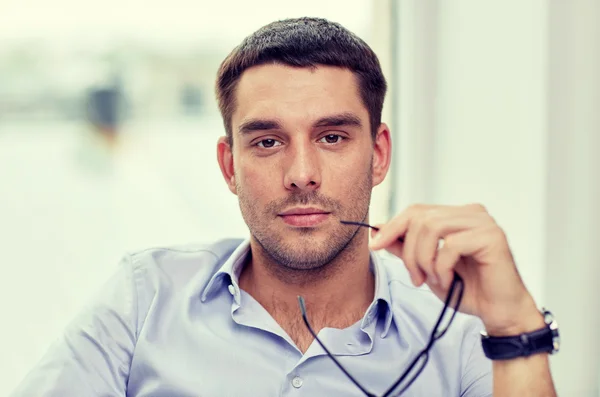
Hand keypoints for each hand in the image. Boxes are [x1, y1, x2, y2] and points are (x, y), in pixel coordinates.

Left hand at [369, 203, 543, 335]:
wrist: (498, 313)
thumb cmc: (466, 289)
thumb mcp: (427, 267)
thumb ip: (406, 247)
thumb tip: (379, 231)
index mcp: (456, 215)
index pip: (416, 210)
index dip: (392, 226)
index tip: (375, 245)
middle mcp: (471, 213)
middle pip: (421, 218)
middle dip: (410, 251)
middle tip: (416, 277)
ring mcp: (483, 222)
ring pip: (433, 228)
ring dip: (424, 259)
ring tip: (432, 279)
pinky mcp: (492, 236)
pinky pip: (451, 245)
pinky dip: (442, 267)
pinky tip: (449, 280)